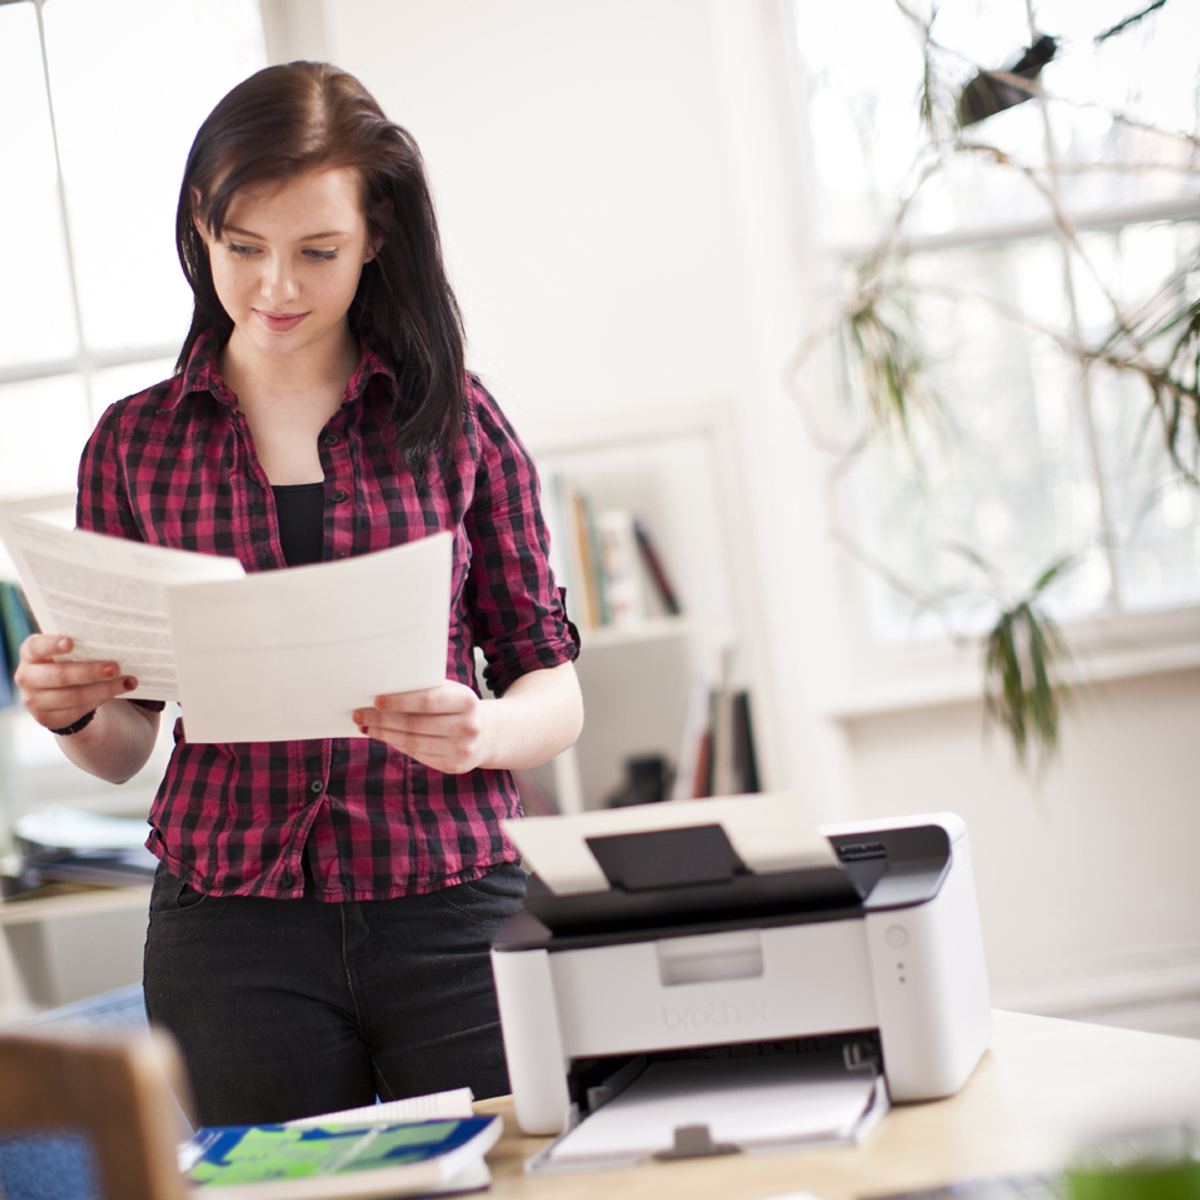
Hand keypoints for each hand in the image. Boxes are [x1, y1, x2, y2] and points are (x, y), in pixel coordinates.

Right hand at [15, 635, 137, 732]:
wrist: (54, 693)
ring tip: (126, 682)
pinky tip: (115, 693)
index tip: (71, 642)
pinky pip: (77, 710)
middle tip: (116, 667)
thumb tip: (113, 642)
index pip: (35, 647)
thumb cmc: (65, 662)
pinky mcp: (46, 718)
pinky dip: (99, 700)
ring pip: (73, 696)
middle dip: (90, 672)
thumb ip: (79, 646)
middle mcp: (26, 677)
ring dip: (104, 689)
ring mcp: (34, 700)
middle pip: (60, 675)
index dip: (51, 644)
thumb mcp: (65, 652)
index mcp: (29, 654)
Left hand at [354, 682, 493, 774]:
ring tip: (366, 725)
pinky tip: (384, 736)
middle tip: (360, 713)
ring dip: (384, 733)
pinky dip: (396, 744)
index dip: (400, 702)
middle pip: (415, 724)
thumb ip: (426, 688)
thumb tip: (383, 691)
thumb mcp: (451, 691)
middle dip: (383, 719)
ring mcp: (462, 750)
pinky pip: (417, 754)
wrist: (488, 733)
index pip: (427, 701)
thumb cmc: (459, 706)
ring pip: (412, 742)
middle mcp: (468, 727)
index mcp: (467, 701)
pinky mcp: (453, 766)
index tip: (376, 700)